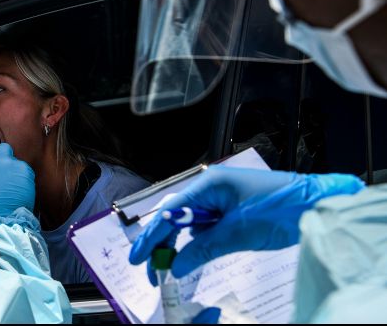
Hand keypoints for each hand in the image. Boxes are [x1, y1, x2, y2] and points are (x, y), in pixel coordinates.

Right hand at [0, 143, 34, 221]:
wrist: (4, 215)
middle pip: (0, 149)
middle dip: (2, 156)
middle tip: (2, 171)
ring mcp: (10, 160)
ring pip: (13, 158)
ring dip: (12, 167)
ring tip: (12, 182)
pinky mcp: (24, 167)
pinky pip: (24, 168)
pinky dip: (22, 175)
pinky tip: (19, 186)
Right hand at [129, 166, 363, 282]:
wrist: (316, 205)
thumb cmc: (280, 208)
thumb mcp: (238, 232)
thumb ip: (202, 248)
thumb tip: (175, 266)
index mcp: (208, 184)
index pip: (170, 211)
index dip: (152, 236)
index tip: (139, 257)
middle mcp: (210, 189)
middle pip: (175, 217)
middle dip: (161, 243)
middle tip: (151, 270)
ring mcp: (220, 200)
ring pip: (188, 225)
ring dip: (177, 246)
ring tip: (166, 268)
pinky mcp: (231, 213)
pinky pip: (205, 229)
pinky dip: (195, 244)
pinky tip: (188, 257)